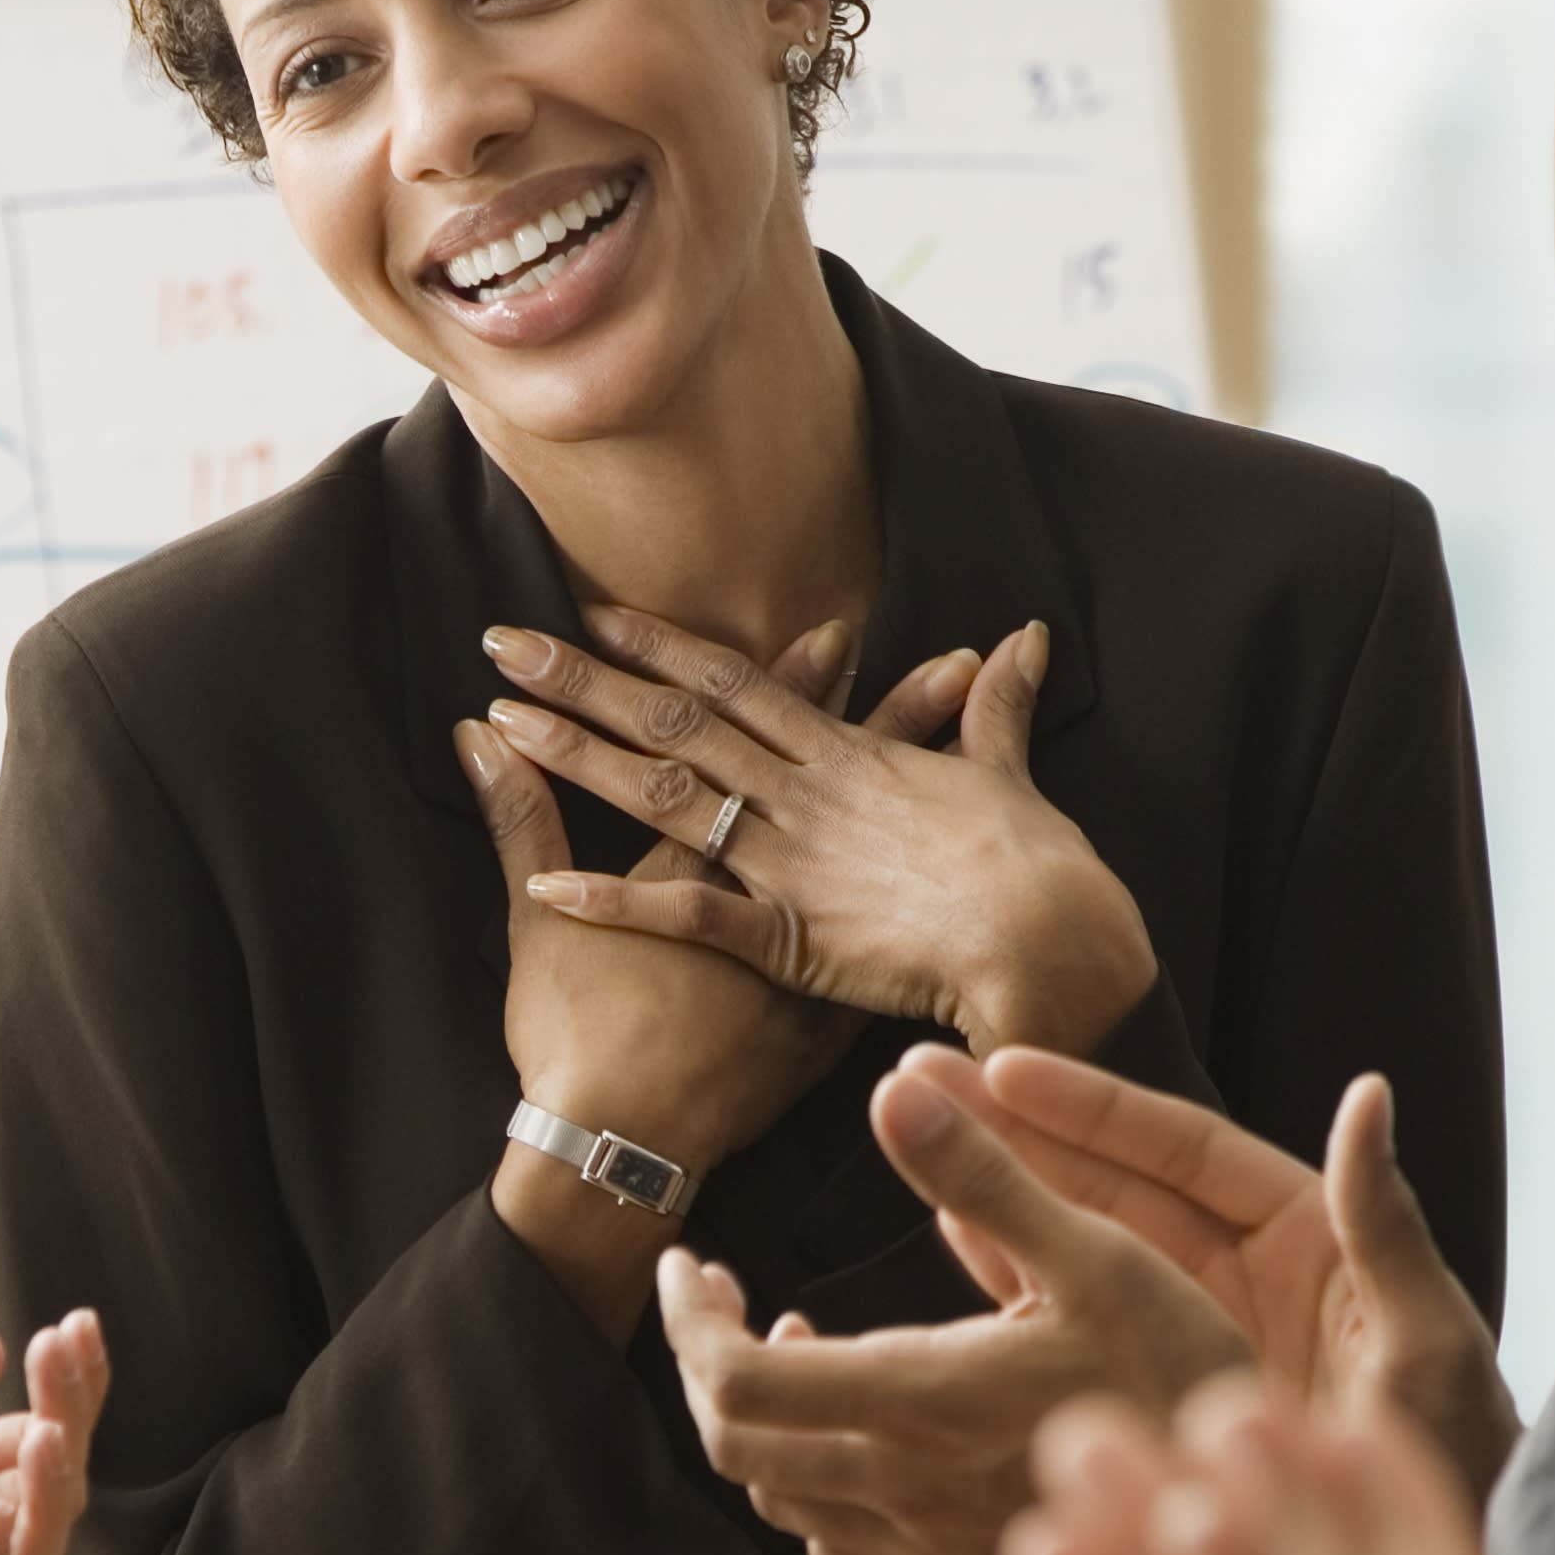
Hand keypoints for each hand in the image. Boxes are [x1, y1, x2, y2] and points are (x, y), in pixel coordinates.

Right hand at [470, 627, 956, 1335]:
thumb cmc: (571, 1035)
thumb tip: (478, 737)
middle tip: (951, 661)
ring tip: (978, 754)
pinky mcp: (826, 1013)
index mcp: (686, 856)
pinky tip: (980, 886)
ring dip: (927, 799)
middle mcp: (757, 888)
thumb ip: (518, 822)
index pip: (748, 752)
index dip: (789, 692)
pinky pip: (895, 943)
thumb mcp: (534, 921)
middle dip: (890, 726)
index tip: (834, 633)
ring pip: (876, 857)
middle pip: (828, 791)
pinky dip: (935, 900)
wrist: (617, 1140)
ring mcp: (799, 952)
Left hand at [489, 602, 1157, 1057]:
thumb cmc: (1036, 867)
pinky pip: (688, 914)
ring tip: (501, 721)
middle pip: (675, 721)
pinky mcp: (788, 938)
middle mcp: (803, 795)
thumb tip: (1021, 639)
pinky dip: (617, 901)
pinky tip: (549, 886)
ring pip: (664, 795)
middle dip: (583, 678)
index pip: (734, 682)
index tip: (594, 613)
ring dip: (579, 757)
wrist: (1053, 941)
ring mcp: (789, 862)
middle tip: (502, 641)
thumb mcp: (1006, 772)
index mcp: (846, 756)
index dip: (659, 646)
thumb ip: (994, 708)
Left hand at [652, 1050, 1250, 1554]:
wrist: (1259, 1520)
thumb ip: (986, 1177)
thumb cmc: (1190, 1374)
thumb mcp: (1101, 1254)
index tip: (691, 1267)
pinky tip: (865, 1437)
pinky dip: (818, 1489)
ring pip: (783, 1504)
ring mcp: (931, 1554)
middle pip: (737, 1447)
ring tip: (795, 1343)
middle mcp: (905, 1492)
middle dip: (706, 1364)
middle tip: (722, 1297)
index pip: (734, 1381)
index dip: (686, 1322)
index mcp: (918, 1403)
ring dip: (763, 1424)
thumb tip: (895, 1090)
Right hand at [974, 1055, 1519, 1499]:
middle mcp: (1239, 1274)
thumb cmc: (1462, 1461)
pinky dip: (1020, 1287)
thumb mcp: (1429, 1340)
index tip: (1004, 1071)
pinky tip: (952, 1246)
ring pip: (1083, 1249)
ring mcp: (1193, 1337)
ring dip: (1003, 1197)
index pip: (1178, 1149)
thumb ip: (1385, 1226)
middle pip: (1109, 1186)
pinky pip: (1081, 1329)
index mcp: (1304, 1235)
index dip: (1089, 1110)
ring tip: (913, 1141)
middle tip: (923, 1083)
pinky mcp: (1164, 1397)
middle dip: (1017, 1134)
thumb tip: (1368, 1095)